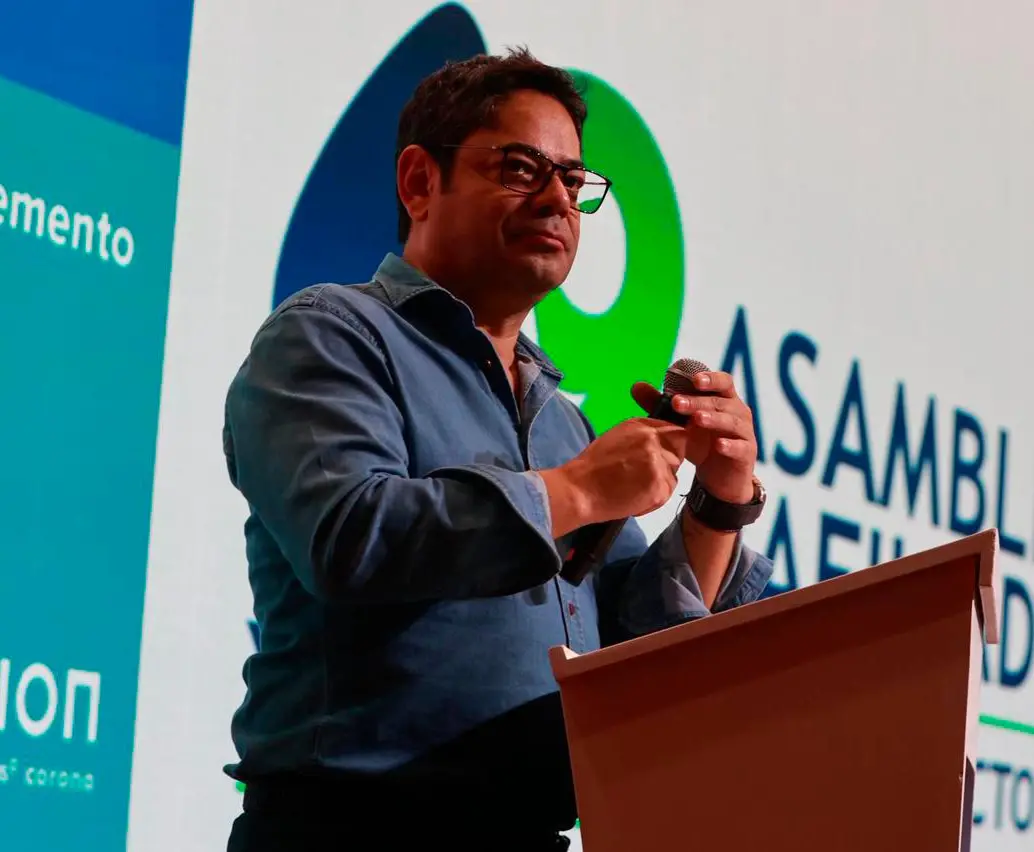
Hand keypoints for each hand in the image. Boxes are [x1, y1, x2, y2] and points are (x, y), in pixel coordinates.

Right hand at [538, 418, 686, 536]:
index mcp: (641, 426)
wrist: (580, 489)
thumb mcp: (618, 437)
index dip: (672, 445)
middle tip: (644, 476)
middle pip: (680, 451)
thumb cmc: (593, 466)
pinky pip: (667, 493)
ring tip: (636, 489)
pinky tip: (634, 499)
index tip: (661, 457)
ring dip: (660, 484)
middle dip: (667, 465)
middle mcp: (652, 440)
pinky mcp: (658, 486)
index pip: (675, 431)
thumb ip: (643, 436)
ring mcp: (657, 463)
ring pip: (674, 475)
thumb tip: (662, 441)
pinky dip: (653, 500)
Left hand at [631, 372, 756, 504]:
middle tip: (676, 403)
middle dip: (698, 400)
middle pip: (720, 401)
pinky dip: (730, 445)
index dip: (709, 378)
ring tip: (697, 419)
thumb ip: (660, 404)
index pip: (721, 381)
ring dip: (713, 418)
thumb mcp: (680, 423)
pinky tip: (719, 446)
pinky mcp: (747, 453)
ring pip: (731, 421)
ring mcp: (744, 432)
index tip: (691, 379)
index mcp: (723, 399)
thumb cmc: (701, 443)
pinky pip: (740, 447)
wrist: (720, 478)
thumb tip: (636, 386)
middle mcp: (737, 411)